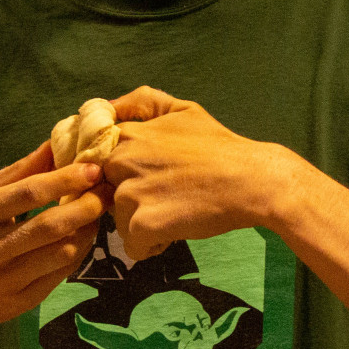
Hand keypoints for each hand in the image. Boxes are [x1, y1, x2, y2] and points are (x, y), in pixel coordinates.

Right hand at [0, 142, 107, 347]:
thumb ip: (17, 172)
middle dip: (86, 206)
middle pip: (49, 226)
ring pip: (61, 254)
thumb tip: (55, 142)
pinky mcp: (19, 304)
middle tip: (106, 191)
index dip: (65, 179)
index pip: (27, 194)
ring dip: (87, 231)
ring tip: (96, 213)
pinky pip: (60, 276)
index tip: (93, 168)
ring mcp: (4, 281)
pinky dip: (78, 254)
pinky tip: (82, 238)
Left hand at [102, 86, 300, 260]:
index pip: (98, 161)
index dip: (118, 175)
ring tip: (173, 214)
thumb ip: (141, 102)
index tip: (142, 180)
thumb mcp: (182, 109)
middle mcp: (121, 161)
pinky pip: (132, 245)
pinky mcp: (142, 222)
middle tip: (163, 196)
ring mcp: (130, 192)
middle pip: (106, 191)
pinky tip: (173, 232)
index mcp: (126, 135)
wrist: (251, 180)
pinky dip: (150, 246)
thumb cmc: (219, 146)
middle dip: (129, 199)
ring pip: (118, 220)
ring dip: (141, 223)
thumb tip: (107, 106)